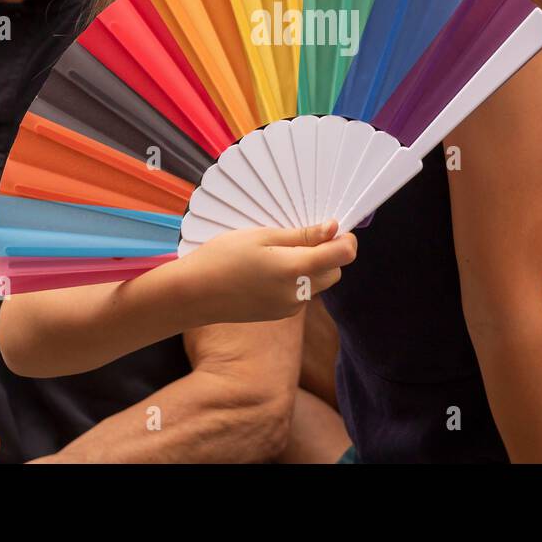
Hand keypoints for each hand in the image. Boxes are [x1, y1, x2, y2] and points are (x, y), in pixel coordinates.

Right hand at [181, 221, 357, 324]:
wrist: (194, 294)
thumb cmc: (223, 258)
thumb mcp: (262, 237)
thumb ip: (302, 235)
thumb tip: (333, 229)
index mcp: (296, 269)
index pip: (343, 255)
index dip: (346, 239)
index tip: (335, 227)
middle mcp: (298, 293)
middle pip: (334, 271)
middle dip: (329, 254)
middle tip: (304, 235)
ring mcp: (289, 307)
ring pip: (317, 283)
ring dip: (312, 267)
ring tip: (280, 251)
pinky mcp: (279, 314)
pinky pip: (300, 293)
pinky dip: (296, 279)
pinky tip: (269, 269)